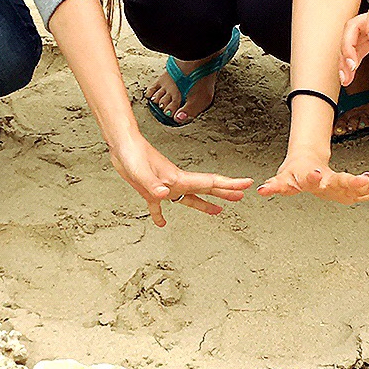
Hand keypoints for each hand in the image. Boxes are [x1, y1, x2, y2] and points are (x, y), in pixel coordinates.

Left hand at [110, 135, 252, 226]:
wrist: (121, 146)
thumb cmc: (131, 155)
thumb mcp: (140, 172)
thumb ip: (152, 184)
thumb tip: (164, 195)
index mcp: (179, 179)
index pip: (210, 182)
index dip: (230, 184)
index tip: (247, 184)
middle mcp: (176, 182)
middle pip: (206, 188)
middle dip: (225, 193)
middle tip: (241, 197)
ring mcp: (165, 185)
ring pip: (189, 198)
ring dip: (204, 204)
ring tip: (217, 211)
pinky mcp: (150, 189)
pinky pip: (160, 205)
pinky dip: (161, 215)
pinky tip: (162, 222)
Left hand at [259, 152, 368, 205]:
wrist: (308, 161)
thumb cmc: (294, 173)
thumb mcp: (283, 179)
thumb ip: (274, 186)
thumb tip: (261, 191)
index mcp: (314, 177)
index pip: (314, 176)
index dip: (314, 176)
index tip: (316, 175)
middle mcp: (332, 179)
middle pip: (344, 180)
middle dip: (354, 182)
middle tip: (365, 180)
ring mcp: (345, 184)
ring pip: (361, 186)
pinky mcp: (353, 190)